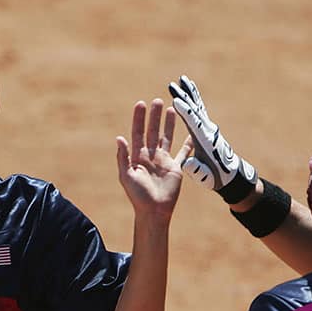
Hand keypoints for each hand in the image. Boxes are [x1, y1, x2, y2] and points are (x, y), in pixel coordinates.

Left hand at [116, 98, 191, 222]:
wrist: (153, 210)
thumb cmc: (137, 195)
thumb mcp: (126, 175)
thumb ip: (123, 157)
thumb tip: (119, 138)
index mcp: (137, 156)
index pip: (138, 133)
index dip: (139, 119)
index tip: (141, 104)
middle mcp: (150, 156)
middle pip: (152, 131)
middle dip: (154, 116)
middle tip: (157, 100)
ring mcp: (163, 161)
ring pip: (166, 137)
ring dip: (169, 124)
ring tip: (171, 108)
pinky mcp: (175, 168)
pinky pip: (183, 153)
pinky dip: (187, 144)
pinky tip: (191, 135)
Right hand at [168, 75, 257, 203]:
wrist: (232, 176)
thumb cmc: (217, 178)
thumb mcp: (205, 177)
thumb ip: (196, 170)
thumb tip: (188, 163)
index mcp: (205, 141)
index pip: (194, 123)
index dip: (185, 111)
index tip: (176, 99)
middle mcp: (208, 131)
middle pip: (195, 109)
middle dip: (184, 97)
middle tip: (174, 84)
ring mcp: (209, 128)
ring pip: (197, 106)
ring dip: (190, 93)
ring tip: (183, 80)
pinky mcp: (207, 129)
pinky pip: (199, 111)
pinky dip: (193, 100)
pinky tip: (190, 93)